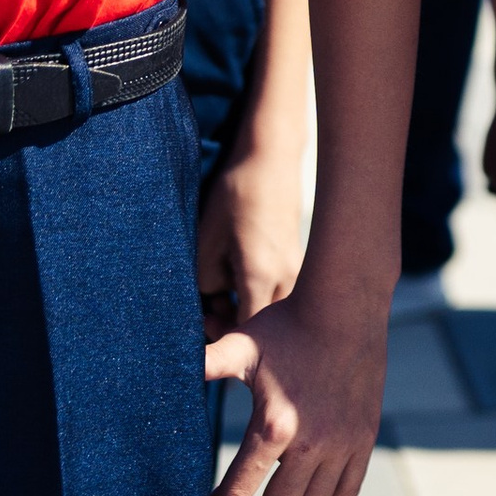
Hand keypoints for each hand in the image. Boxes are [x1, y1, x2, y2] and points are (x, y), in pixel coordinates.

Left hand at [196, 144, 308, 335]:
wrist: (271, 157)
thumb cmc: (237, 193)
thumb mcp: (206, 239)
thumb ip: (203, 282)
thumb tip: (206, 303)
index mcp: (261, 277)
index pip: (244, 334)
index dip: (220, 338)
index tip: (199, 327)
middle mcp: (287, 279)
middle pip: (259, 325)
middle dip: (230, 324)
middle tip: (204, 310)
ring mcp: (297, 269)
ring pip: (269, 309)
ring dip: (243, 307)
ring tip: (218, 288)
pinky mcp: (297, 260)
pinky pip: (276, 290)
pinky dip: (256, 291)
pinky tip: (237, 272)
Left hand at [203, 278, 387, 495]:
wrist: (347, 305)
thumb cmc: (288, 324)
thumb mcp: (240, 346)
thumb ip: (204, 365)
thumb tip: (161, 366)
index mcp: (276, 427)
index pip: (238, 495)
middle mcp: (313, 445)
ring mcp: (344, 445)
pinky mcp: (364, 439)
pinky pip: (344, 491)